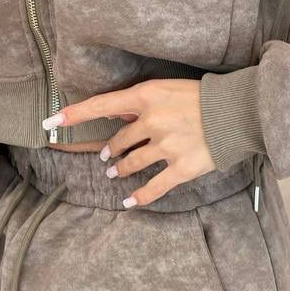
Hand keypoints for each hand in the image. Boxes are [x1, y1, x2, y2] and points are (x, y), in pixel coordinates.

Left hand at [43, 79, 215, 206]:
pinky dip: (139, 196)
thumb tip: (120, 116)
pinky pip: (153, 187)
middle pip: (118, 141)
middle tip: (105, 158)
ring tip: (114, 172)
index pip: (101, 106)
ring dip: (120, 169)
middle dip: (110, 151)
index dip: (73, 116)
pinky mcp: (181, 168)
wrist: (239, 111)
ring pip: (131, 163)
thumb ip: (143, 103)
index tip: (49, 123)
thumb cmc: (205, 95)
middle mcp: (152, 122)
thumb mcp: (168, 88)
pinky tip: (129, 202)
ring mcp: (166, 147)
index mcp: (147, 97)